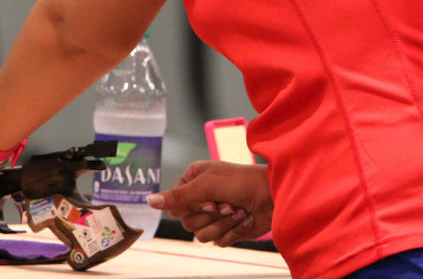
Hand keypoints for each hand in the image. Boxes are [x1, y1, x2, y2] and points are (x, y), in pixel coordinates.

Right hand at [147, 161, 271, 245]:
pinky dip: (233, 231)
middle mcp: (201, 197)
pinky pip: (217, 242)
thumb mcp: (208, 185)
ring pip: (200, 235)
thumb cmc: (243, 182)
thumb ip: (179, 196)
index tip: (209, 199)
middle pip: (186, 222)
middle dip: (209, 215)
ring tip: (238, 210)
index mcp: (193, 180)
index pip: (174, 204)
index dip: (191, 206)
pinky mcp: (226, 230)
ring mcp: (214, 215)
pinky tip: (245, 219)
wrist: (274, 196)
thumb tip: (149, 201)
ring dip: (223, 224)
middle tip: (226, 204)